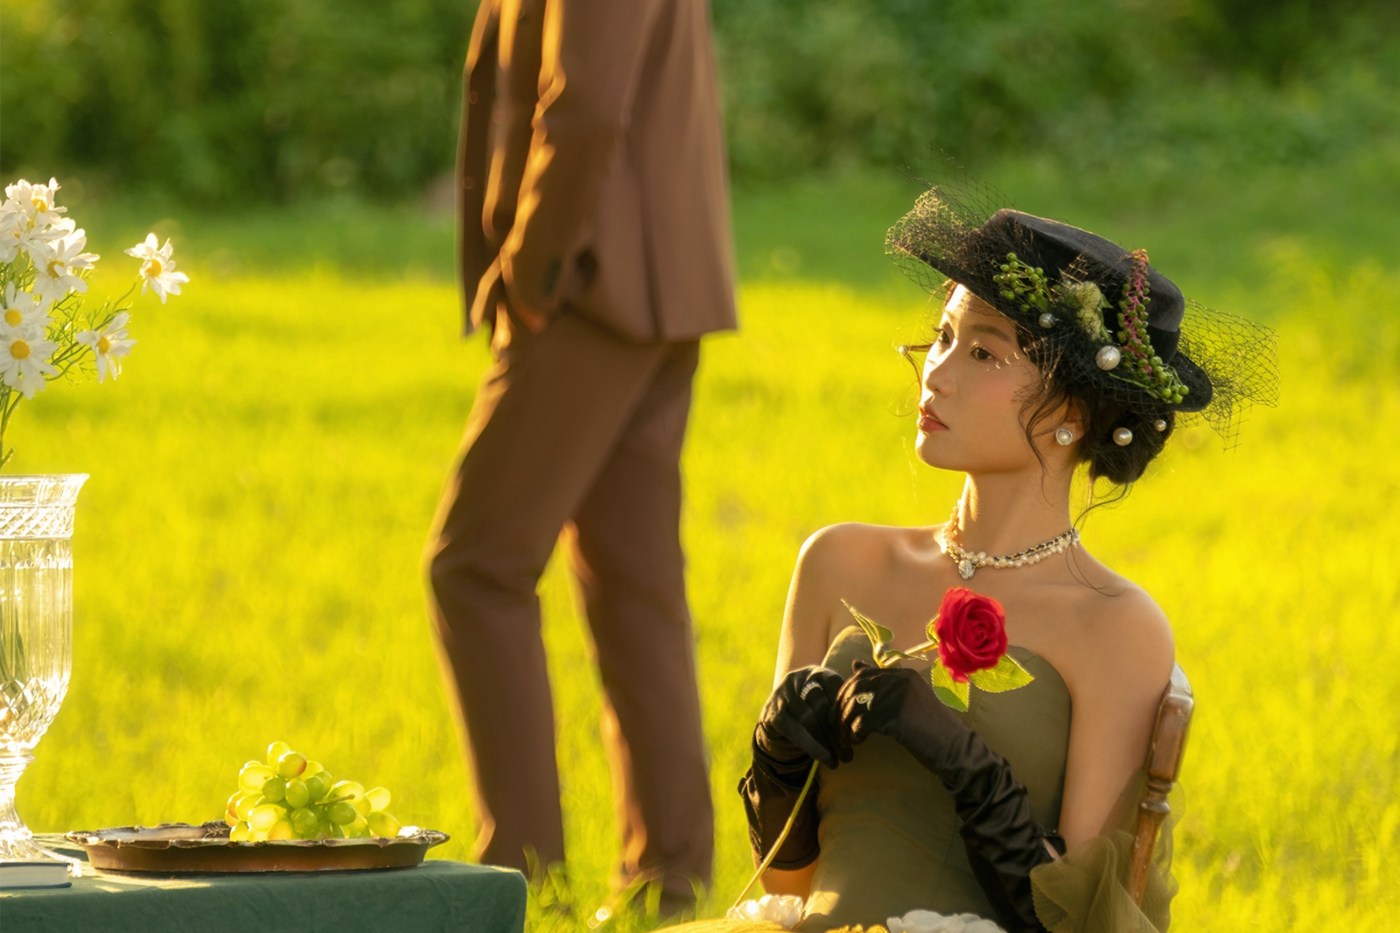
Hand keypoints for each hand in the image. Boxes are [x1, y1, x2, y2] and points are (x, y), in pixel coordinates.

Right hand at [740, 665, 845, 871]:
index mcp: (815, 672)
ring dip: (828, 741)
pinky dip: (812, 746)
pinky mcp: (773, 715)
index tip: (863, 726)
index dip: (849, 705)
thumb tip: (884, 704)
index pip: (835, 685)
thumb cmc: (812, 713)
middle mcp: (797, 679)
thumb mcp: (829, 701)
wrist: (775, 724)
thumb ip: (850, 699)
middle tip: (854, 749)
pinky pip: (795, 731)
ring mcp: (782, 695)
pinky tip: (826, 759)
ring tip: (843, 759)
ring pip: (810, 718)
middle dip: (839, 729)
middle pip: (823, 703)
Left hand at [836, 660, 967, 774]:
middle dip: (841, 708)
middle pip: (855, 688)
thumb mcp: (908, 699)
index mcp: (903, 674)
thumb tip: (854, 664)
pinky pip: (861, 722)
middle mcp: (899, 680)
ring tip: (848, 738)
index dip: (847, 692)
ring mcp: (897, 696)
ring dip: (845, 724)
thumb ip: (883, 684)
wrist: (955, 748)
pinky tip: (858, 742)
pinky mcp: (894, 716)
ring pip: (855, 706)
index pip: (863, 674)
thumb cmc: (931, 727)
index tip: (842, 709)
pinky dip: (854, 733)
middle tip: (837, 725)